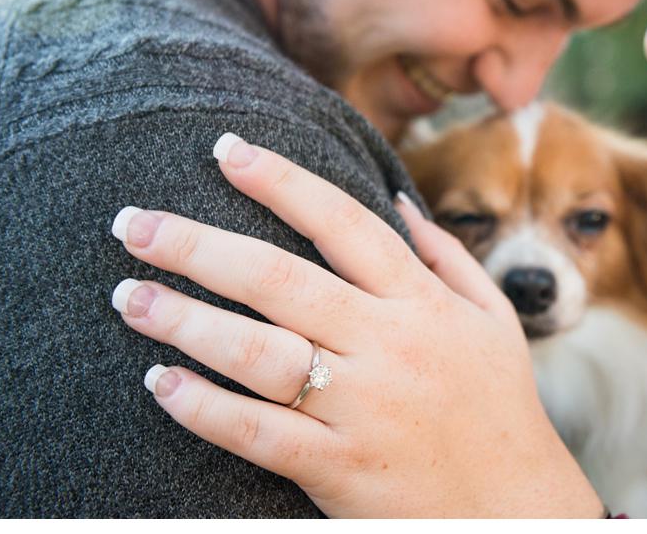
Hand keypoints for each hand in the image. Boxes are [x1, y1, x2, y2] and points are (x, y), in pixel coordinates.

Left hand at [108, 132, 600, 516]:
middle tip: (132, 224)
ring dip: (186, 321)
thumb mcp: (493, 325)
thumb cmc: (500, 413)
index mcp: (424, 305)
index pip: (345, 225)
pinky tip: (160, 385)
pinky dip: (204, 408)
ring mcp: (363, 407)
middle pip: (281, 279)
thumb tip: (395, 197)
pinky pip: (257, 432)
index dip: (283, 182)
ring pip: (259, 353)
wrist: (516, 512)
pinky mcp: (338, 467)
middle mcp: (391, 347)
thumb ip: (446, 259)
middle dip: (198, 245)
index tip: (225, 150)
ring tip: (130, 298)